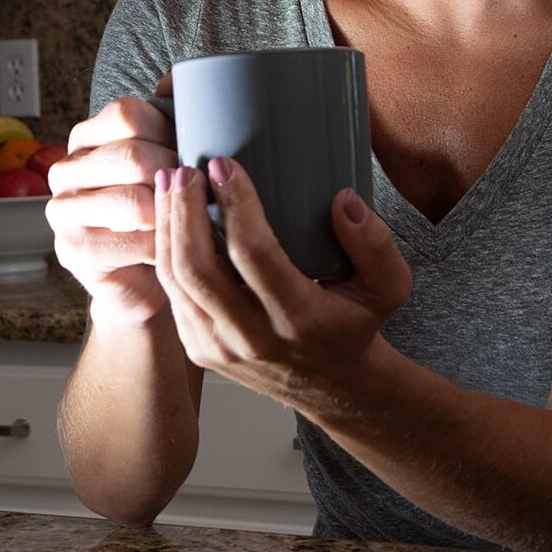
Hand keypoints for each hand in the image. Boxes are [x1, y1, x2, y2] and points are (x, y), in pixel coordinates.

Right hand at [47, 88, 177, 323]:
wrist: (146, 280)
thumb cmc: (162, 212)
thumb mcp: (168, 157)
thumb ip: (170, 115)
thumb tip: (174, 78)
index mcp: (87, 136)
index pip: (128, 114)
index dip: (171, 131)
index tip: (197, 152)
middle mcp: (66, 169)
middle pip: (131, 156)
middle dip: (177, 175)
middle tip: (204, 193)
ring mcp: (63, 211)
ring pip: (131, 201)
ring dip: (172, 214)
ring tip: (194, 221)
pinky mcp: (72, 251)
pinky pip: (130, 243)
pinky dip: (163, 247)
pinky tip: (176, 248)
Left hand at [153, 158, 412, 404]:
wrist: (329, 386)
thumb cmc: (353, 323)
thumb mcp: (387, 287)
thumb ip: (375, 244)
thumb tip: (343, 200)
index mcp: (299, 321)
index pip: (255, 255)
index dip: (235, 205)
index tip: (224, 165)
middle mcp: (252, 338)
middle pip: (198, 268)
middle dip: (184, 211)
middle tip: (185, 169)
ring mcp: (219, 348)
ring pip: (176, 280)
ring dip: (167, 225)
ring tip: (169, 182)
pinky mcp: (198, 349)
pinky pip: (171, 294)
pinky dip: (164, 249)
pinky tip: (169, 216)